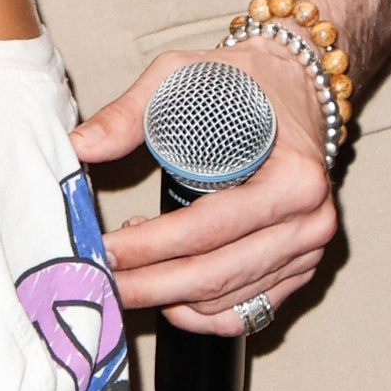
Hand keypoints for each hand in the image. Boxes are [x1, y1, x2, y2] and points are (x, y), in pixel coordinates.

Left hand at [78, 37, 338, 333]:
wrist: (297, 84)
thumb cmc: (243, 80)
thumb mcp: (181, 75)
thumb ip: (128, 114)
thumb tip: (80, 146)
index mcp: (293, 178)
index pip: (209, 229)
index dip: (150, 247)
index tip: (105, 249)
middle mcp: (309, 222)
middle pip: (217, 276)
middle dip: (150, 286)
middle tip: (103, 282)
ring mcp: (309, 251)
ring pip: (228, 304)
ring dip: (171, 299)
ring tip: (130, 272)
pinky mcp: (301, 268)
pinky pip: (247, 314)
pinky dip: (202, 314)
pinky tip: (169, 292)